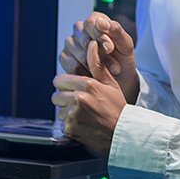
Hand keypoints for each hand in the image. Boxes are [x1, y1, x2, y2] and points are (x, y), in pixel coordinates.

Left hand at [52, 41, 126, 156]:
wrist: (123, 134)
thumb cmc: (118, 109)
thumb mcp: (110, 84)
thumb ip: (97, 64)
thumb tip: (92, 44)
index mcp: (87, 85)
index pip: (59, 80)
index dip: (66, 85)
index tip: (74, 90)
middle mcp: (78, 99)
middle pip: (56, 95)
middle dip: (64, 99)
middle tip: (79, 104)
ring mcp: (73, 115)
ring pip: (59, 111)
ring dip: (67, 113)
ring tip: (84, 115)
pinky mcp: (70, 129)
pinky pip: (62, 124)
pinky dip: (70, 125)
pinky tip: (84, 124)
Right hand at [58, 12, 137, 103]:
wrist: (120, 78)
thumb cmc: (123, 57)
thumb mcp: (126, 44)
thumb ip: (116, 31)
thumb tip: (100, 22)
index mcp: (95, 20)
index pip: (90, 23)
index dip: (100, 37)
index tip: (110, 49)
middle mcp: (79, 29)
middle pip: (83, 39)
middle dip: (100, 54)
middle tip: (114, 66)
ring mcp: (70, 43)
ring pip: (78, 53)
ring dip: (95, 65)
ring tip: (108, 72)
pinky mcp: (64, 58)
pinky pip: (71, 65)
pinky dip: (86, 73)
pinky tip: (96, 75)